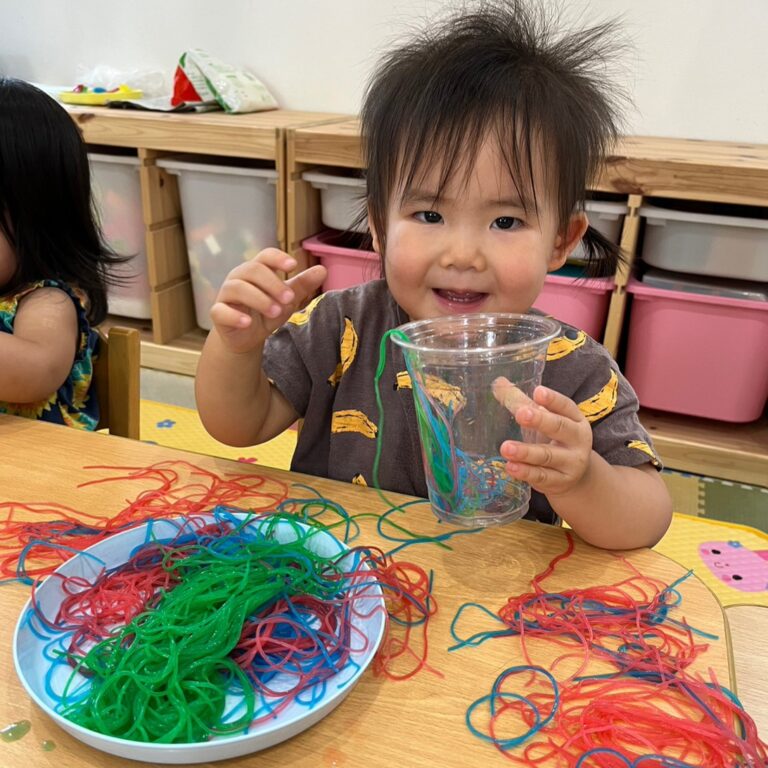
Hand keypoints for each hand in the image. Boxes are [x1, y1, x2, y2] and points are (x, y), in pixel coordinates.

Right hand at [208, 248, 326, 353]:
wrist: (246, 338)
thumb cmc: (265, 312)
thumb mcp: (287, 300)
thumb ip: (302, 285)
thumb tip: (322, 270)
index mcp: (256, 270)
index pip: (265, 256)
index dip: (277, 258)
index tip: (293, 266)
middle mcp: (239, 277)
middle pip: (252, 270)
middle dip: (273, 284)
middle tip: (290, 299)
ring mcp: (226, 294)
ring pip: (237, 288)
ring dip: (259, 299)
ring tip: (276, 312)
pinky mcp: (218, 312)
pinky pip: (220, 310)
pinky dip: (235, 316)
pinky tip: (247, 322)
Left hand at [496, 382, 592, 496]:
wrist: (573, 477)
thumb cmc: (553, 440)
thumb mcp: (543, 420)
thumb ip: (521, 402)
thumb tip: (498, 383)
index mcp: (575, 418)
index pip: (565, 406)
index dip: (552, 399)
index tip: (537, 392)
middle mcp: (578, 439)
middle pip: (560, 428)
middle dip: (541, 421)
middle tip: (521, 414)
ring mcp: (571, 462)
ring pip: (548, 456)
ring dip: (526, 452)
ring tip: (506, 448)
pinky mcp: (560, 482)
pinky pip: (542, 476)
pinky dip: (525, 472)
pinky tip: (511, 467)